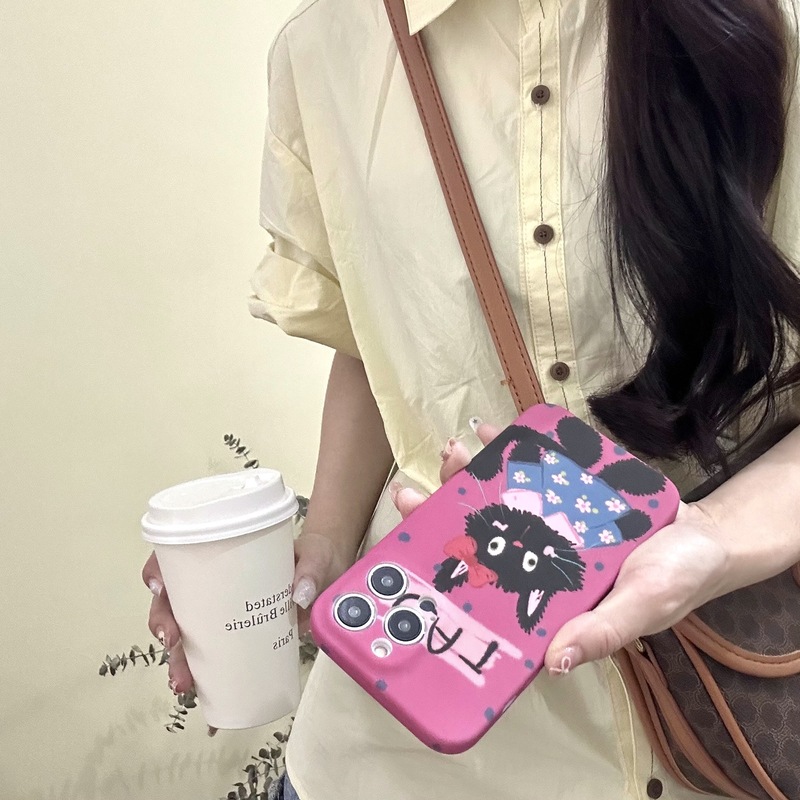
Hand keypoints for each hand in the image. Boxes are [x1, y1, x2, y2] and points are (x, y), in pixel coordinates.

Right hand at [141, 532, 353, 694]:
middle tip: (172, 646)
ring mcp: (223, 613)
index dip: (158, 572)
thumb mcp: (314, 556)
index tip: (161, 590)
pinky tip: (203, 703)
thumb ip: (310, 570)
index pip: (176, 556)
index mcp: (223, 552)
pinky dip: (204, 683)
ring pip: (185, 634)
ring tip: (183, 683)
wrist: (329, 576)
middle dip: (164, 625)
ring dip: (177, 660)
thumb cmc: (313, 557)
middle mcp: (214, 583)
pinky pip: (212, 659)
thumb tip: (300, 595)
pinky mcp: (238, 638)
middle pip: (173, 601)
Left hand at [391, 419, 730, 675]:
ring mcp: (549, 522)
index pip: (486, 586)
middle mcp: (538, 558)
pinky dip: (510, 448)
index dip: (446, 571)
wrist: (708, 534)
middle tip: (414, 495)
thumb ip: (603, 631)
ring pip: (499, 498)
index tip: (408, 552)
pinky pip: (531, 469)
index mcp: (546, 596)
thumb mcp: (644, 606)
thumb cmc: (678, 578)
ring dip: (471, 476)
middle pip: (481, 536)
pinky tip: (489, 430)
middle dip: (443, 515)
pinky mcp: (566, 491)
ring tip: (453, 452)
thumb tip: (554, 663)